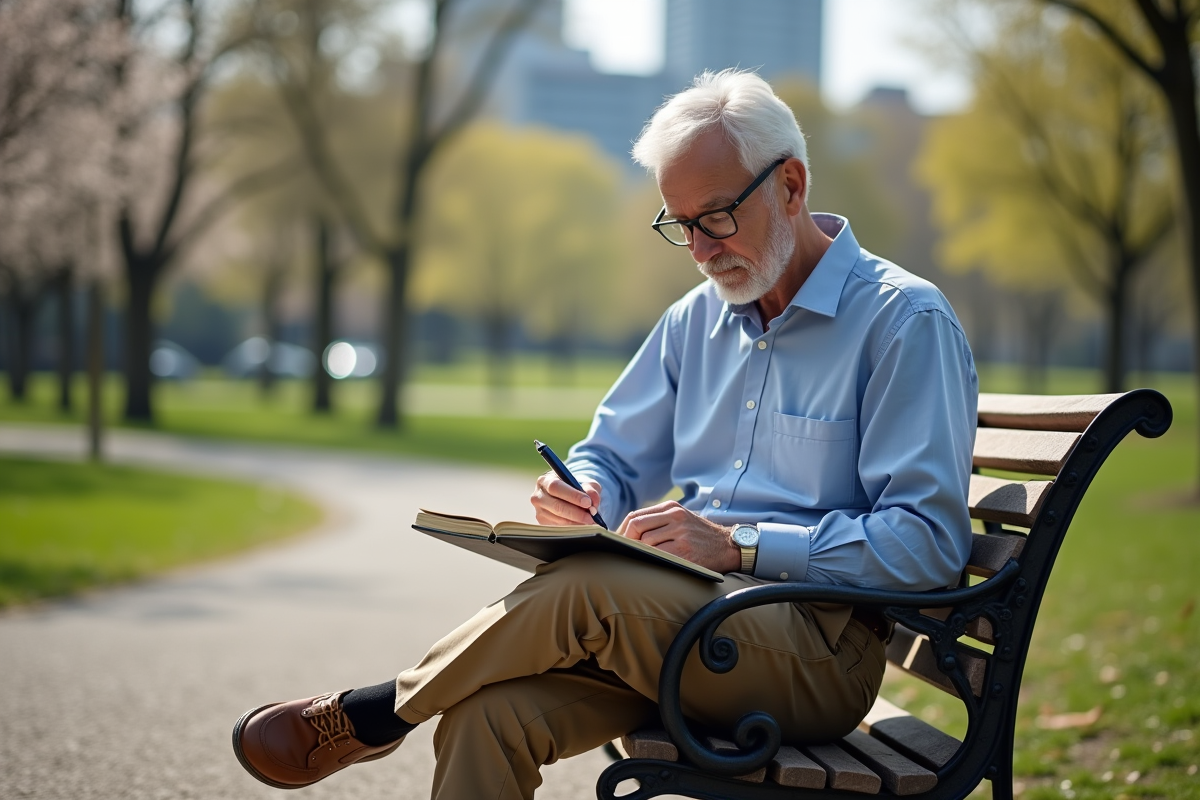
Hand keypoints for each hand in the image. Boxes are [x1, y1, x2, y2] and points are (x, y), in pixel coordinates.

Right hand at [531, 472, 602, 525]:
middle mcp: (538, 496)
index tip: (588, 502)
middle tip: (592, 516)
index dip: (572, 495)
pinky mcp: (543, 523)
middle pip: (556, 506)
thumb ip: (590, 488)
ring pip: (558, 519)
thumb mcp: (584, 483)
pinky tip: (582, 524)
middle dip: (576, 513)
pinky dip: (573, 527)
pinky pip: (559, 527)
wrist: (567, 495)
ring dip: (577, 522)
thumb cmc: (575, 486)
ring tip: (591, 521)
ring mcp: (539, 511)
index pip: (556, 487)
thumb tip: (593, 501)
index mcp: (545, 480)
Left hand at [618, 501, 740, 573]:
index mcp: (671, 507)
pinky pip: (659, 555)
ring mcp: (681, 533)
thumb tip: (627, 535)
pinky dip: (651, 560)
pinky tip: (650, 565)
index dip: (621, 530)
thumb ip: (659, 521)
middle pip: (636, 526)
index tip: (616, 542)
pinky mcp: (685, 551)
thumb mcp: (682, 519)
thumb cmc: (700, 536)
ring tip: (636, 560)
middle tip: (622, 553)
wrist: (729, 546)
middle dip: (625, 541)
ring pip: (645, 542)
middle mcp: (675, 516)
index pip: (636, 516)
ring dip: (638, 552)